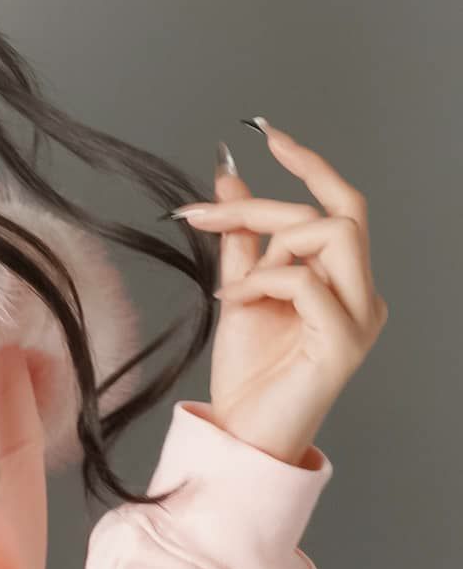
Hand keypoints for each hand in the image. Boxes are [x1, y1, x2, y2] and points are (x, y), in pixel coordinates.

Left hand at [171, 118, 388, 464]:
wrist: (241, 434)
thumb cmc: (247, 374)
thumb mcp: (239, 290)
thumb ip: (240, 238)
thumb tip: (228, 179)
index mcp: (342, 282)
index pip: (342, 206)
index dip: (311, 165)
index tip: (268, 134)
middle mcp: (362, 296)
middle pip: (333, 214)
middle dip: (266, 206)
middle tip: (206, 216)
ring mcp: (359, 319)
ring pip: (331, 235)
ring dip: (268, 245)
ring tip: (230, 285)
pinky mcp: (344, 343)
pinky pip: (308, 282)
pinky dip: (264, 281)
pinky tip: (236, 302)